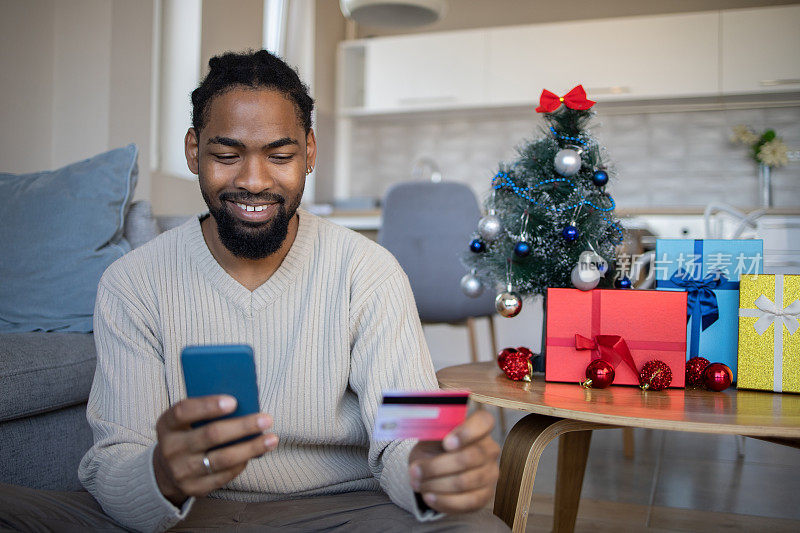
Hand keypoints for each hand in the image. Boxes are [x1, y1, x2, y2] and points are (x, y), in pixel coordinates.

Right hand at [153, 395, 278, 505]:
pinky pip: (225, 475)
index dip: (208, 405)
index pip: (183, 411)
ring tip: (272, 439)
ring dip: (251, 448)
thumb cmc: (186, 435)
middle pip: (211, 435)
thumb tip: (244, 404)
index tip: (234, 401)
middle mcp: (171, 449)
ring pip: (223, 459)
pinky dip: (243, 463)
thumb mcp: (186, 421)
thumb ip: (206, 412)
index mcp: (167, 425)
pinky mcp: (194, 488)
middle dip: (243, 426)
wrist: (166, 471)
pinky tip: (256, 453)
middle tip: (266, 419)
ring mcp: (181, 471)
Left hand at [407, 410, 500, 513]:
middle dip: (437, 466)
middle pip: (469, 458)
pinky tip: (429, 496)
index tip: (446, 442)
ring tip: (417, 483)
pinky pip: (467, 502)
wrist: (434, 470)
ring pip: (465, 482)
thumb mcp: (431, 436)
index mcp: (479, 427)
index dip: (467, 432)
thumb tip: (426, 431)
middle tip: (415, 470)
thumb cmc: (434, 448)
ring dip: (436, 484)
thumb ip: (433, 432)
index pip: (484, 422)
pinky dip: (444, 501)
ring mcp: (491, 473)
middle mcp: (490, 449)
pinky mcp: (486, 495)